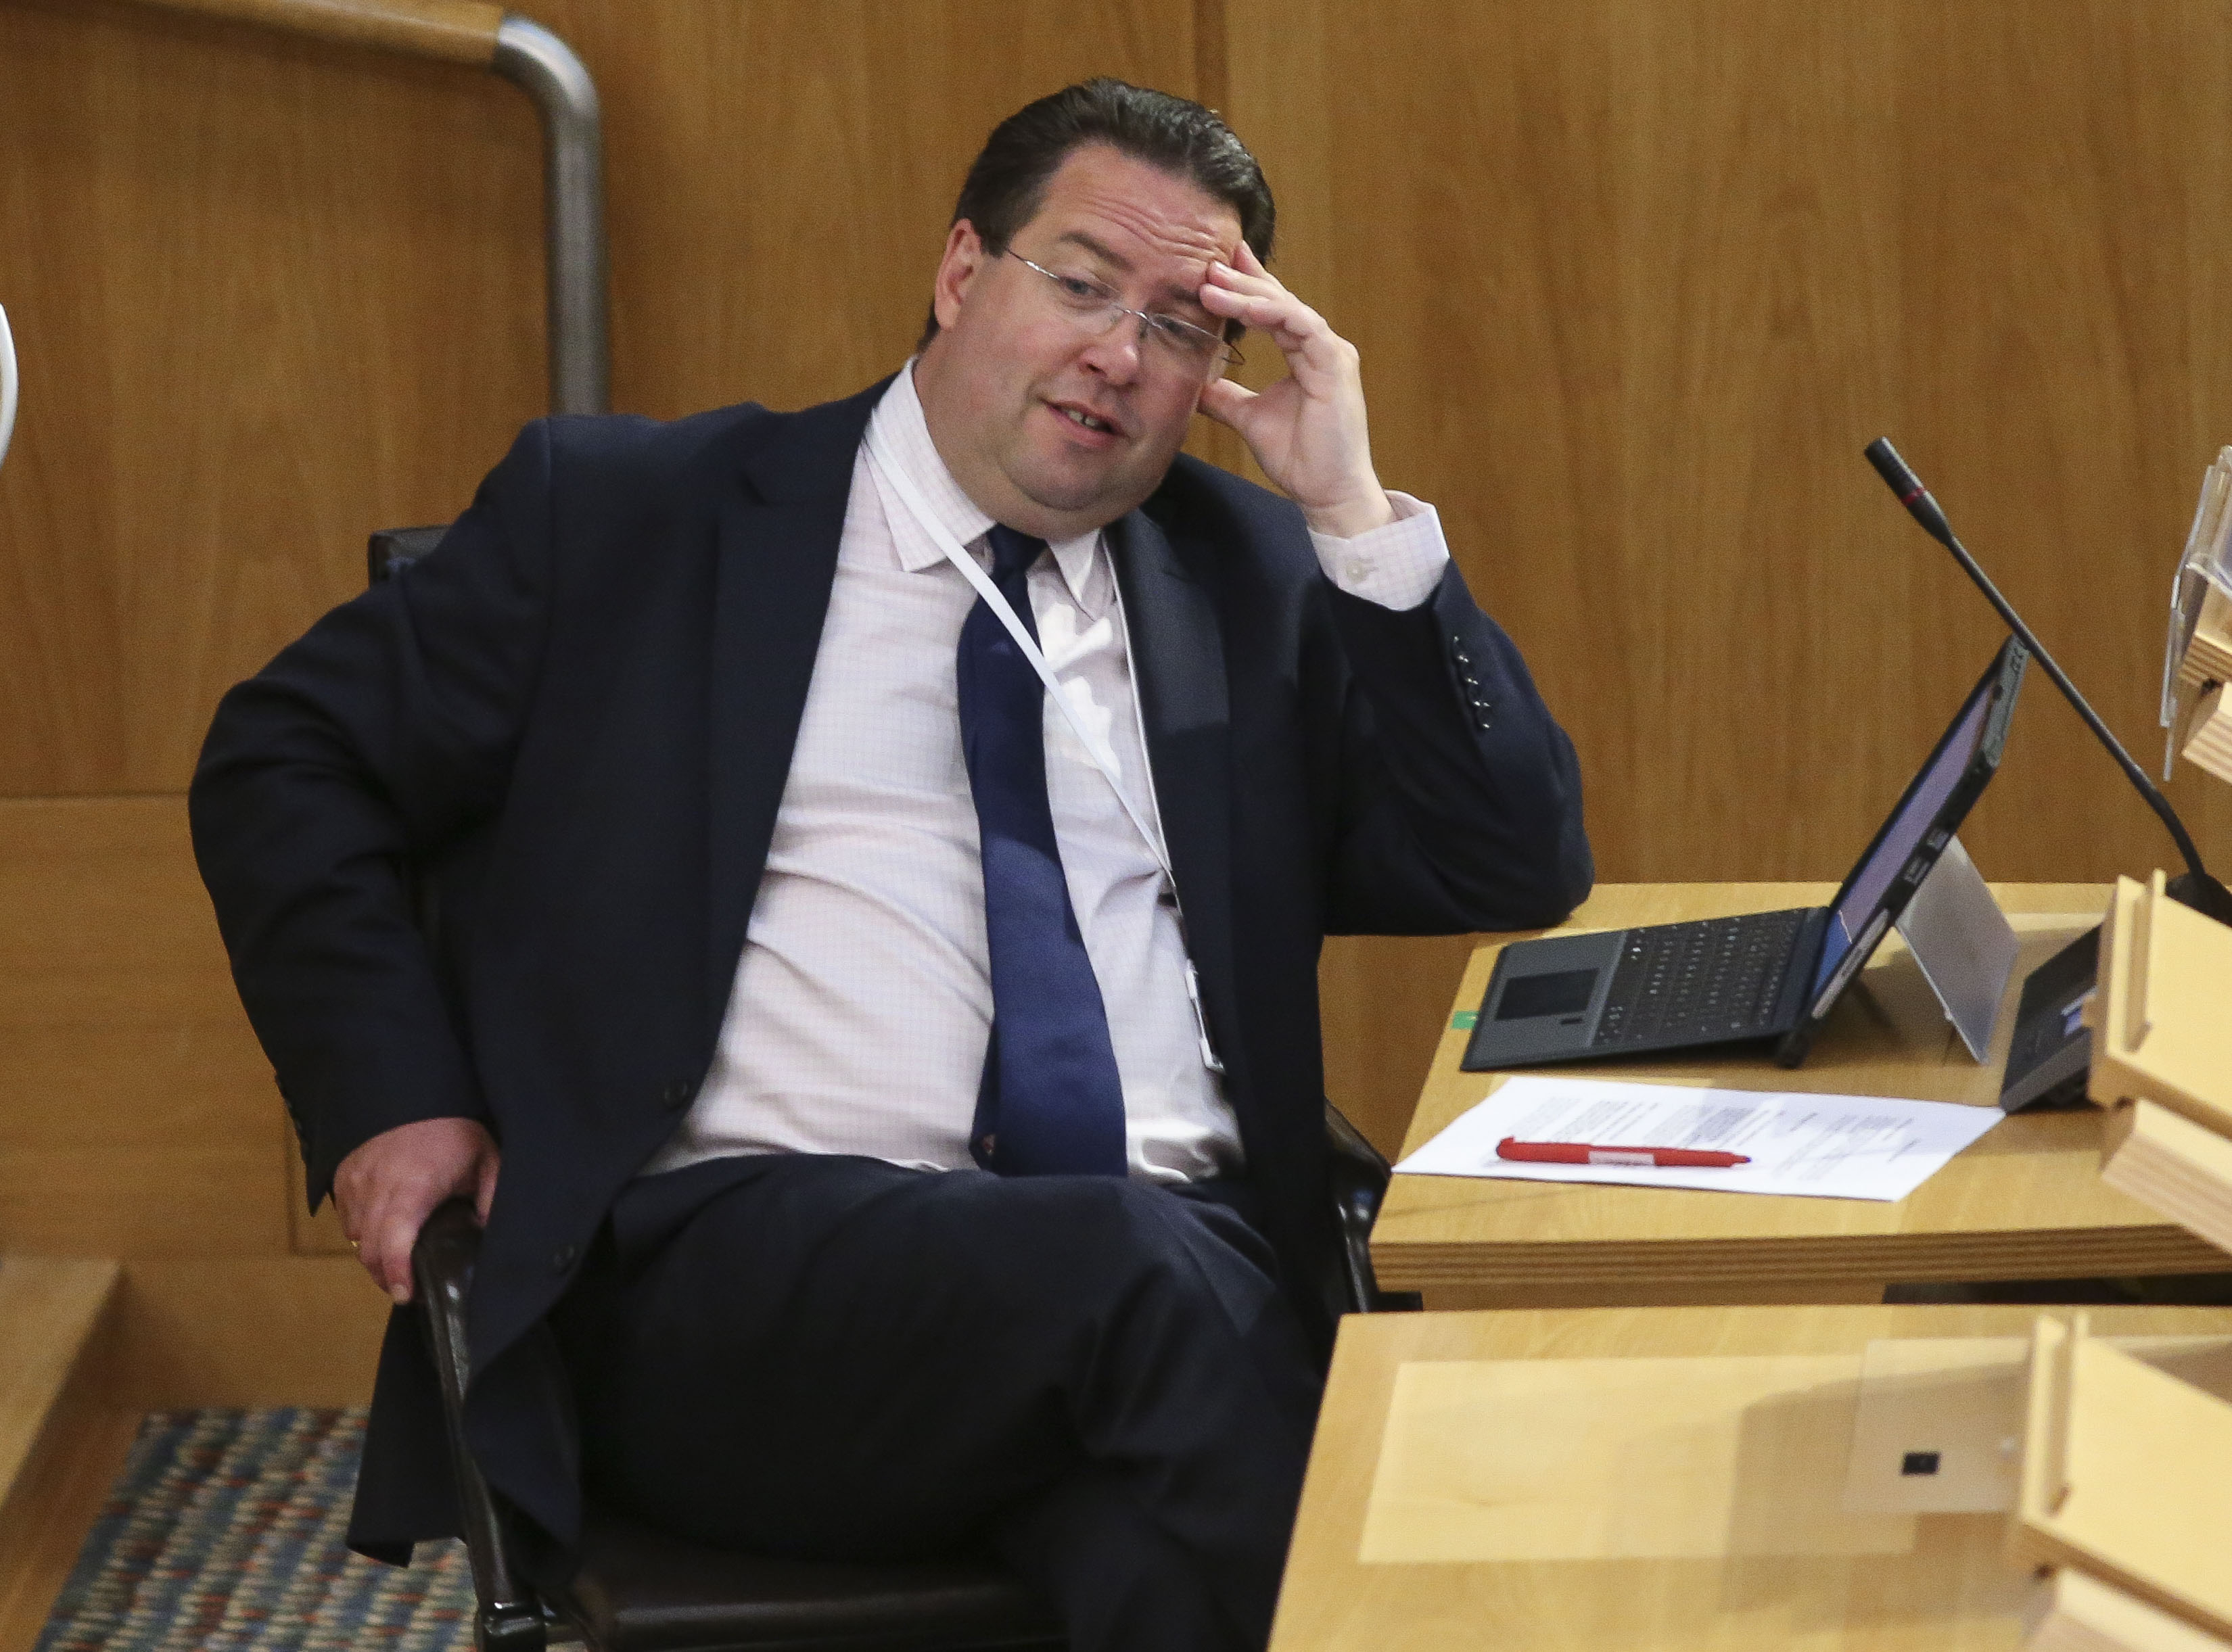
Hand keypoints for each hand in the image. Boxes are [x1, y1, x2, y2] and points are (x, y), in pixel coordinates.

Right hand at [332, 1116, 499, 1303]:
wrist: (416, 1091)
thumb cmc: (456, 1129)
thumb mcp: (487, 1161)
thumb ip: (490, 1200)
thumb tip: (486, 1235)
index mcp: (415, 1186)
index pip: (394, 1241)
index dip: (397, 1273)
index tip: (407, 1295)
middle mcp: (377, 1186)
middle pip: (369, 1249)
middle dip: (386, 1276)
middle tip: (407, 1288)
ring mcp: (355, 1181)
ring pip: (356, 1236)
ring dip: (373, 1254)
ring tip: (397, 1260)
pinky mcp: (342, 1175)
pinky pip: (346, 1217)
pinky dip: (362, 1231)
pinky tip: (383, 1230)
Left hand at [1195, 242, 1393, 538]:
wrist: (1327, 492)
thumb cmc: (1300, 458)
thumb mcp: (1249, 418)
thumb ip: (1224, 397)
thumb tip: (1193, 384)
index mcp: (1305, 354)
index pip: (1274, 309)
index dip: (1247, 285)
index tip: (1214, 268)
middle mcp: (1321, 347)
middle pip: (1279, 300)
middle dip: (1243, 279)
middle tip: (1208, 263)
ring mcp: (1331, 353)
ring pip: (1288, 308)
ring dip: (1249, 294)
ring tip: (1211, 285)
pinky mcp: (1336, 364)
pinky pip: (1304, 326)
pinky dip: (1273, 313)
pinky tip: (1245, 306)